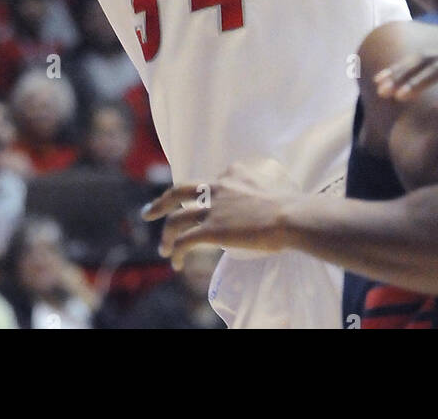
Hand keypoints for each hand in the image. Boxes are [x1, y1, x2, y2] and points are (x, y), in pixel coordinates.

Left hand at [142, 162, 291, 267]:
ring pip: (177, 220)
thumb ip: (255, 190)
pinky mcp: (212, 230)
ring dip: (167, 236)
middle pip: (178, 191)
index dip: (196, 195)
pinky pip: (185, 242)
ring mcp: (212, 208)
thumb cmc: (288, 204)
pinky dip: (176, 252)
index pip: (205, 181)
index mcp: (231, 174)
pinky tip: (176, 263)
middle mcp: (216, 187)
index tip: (190, 203)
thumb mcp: (268, 187)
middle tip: (148, 212)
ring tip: (164, 249)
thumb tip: (260, 200)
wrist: (289, 216)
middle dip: (161, 203)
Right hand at [374, 47, 437, 131]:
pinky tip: (394, 75)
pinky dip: (410, 67)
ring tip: (379, 83)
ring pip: (425, 56)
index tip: (399, 97)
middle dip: (401, 73)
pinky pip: (430, 60)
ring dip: (401, 69)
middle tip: (381, 90)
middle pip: (427, 58)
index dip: (417, 81)